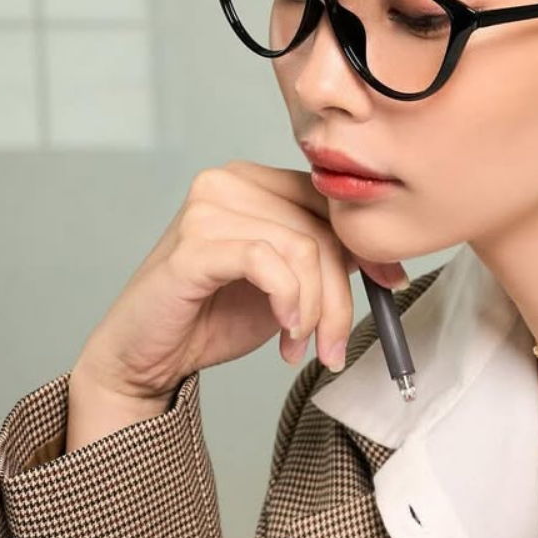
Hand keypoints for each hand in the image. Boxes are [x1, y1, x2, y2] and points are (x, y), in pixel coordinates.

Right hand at [75, 158, 407, 404]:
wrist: (150, 355)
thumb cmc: (213, 316)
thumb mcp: (287, 282)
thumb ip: (325, 256)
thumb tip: (383, 258)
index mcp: (254, 181)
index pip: (329, 202)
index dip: (365, 244)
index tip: (388, 284)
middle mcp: (228, 182)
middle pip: (320, 228)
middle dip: (340, 296)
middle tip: (333, 345)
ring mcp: (206, 209)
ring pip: (301, 249)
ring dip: (315, 310)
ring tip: (301, 345)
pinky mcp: (192, 246)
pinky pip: (267, 263)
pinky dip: (288, 302)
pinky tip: (285, 331)